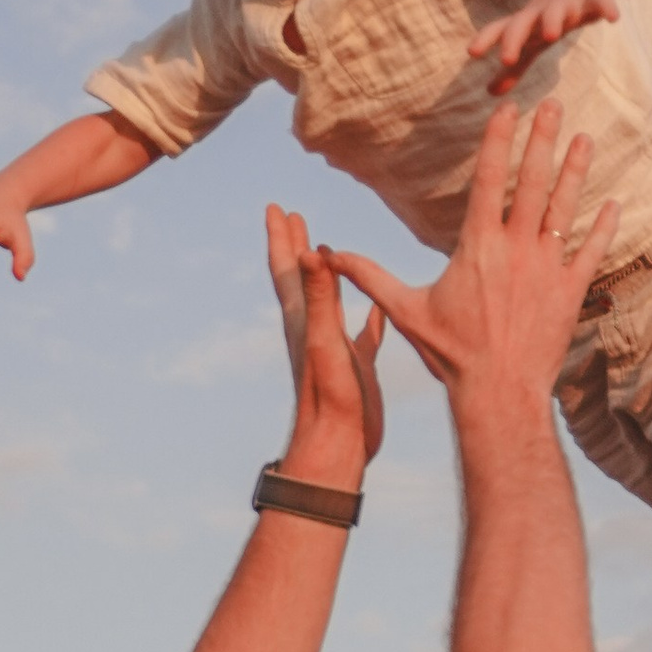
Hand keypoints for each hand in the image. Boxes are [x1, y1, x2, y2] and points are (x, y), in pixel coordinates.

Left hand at [264, 206, 384, 473]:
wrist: (339, 445)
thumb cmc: (330, 397)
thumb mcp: (324, 340)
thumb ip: (319, 297)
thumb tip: (311, 253)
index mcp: (302, 319)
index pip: (288, 268)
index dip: (281, 237)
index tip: (275, 207)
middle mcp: (315, 329)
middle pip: (303, 278)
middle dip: (296, 246)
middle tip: (292, 217)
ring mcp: (336, 346)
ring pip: (329, 300)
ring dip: (328, 275)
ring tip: (329, 252)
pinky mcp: (357, 365)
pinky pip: (363, 333)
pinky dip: (369, 315)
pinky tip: (377, 307)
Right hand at [324, 102, 617, 415]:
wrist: (499, 393)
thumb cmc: (451, 354)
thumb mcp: (406, 311)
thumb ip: (370, 277)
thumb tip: (327, 257)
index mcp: (477, 246)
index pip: (489, 180)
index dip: (499, 140)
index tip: (508, 109)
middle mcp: (516, 249)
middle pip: (533, 182)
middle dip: (543, 139)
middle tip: (553, 104)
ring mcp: (547, 268)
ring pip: (564, 209)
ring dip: (575, 171)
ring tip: (584, 139)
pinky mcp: (570, 292)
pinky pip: (591, 252)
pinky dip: (603, 227)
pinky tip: (614, 203)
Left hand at [467, 0, 619, 95]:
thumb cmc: (552, 12)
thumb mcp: (533, 39)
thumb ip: (514, 65)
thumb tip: (489, 93)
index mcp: (527, 21)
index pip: (502, 29)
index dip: (486, 39)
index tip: (472, 53)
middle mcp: (542, 10)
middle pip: (523, 22)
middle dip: (513, 38)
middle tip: (505, 58)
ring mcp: (567, 0)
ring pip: (557, 10)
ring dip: (552, 20)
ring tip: (550, 34)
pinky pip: (600, 1)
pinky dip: (606, 8)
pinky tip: (613, 19)